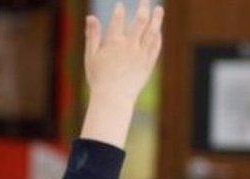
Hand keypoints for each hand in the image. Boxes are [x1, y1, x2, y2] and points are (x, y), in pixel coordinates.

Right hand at [80, 1, 163, 147]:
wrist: (112, 99)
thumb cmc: (98, 78)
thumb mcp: (91, 56)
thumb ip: (92, 35)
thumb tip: (90, 17)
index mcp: (113, 44)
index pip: (118, 20)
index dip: (119, 11)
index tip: (120, 5)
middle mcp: (129, 47)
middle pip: (140, 21)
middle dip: (143, 8)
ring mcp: (141, 54)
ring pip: (152, 31)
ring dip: (156, 18)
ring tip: (159, 9)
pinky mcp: (148, 63)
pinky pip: (155, 46)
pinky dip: (157, 36)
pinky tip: (157, 29)